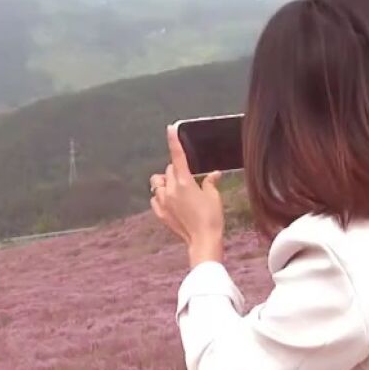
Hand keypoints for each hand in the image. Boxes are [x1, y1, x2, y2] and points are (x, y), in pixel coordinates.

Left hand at [150, 125, 224, 266]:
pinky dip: (160, 196)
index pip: (178, 156)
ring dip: (165, 182)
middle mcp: (171, 189)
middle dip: (177, 170)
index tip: (170, 129)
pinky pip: (154, 198)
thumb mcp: (214, 197)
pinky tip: (170, 201)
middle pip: (169, 170)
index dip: (174, 141)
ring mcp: (163, 202)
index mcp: (185, 182)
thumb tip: (214, 174)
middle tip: (189, 180)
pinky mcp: (161, 213)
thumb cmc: (212, 218)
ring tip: (176, 189)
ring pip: (157, 183)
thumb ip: (210, 182)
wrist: (203, 240)